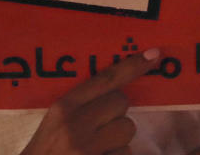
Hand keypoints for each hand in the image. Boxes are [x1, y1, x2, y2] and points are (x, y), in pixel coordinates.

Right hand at [20, 49, 159, 154]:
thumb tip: (117, 93)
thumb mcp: (55, 121)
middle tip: (100, 126)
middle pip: (121, 102)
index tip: (153, 54)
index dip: (131, 66)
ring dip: (119, 139)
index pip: (104, 80)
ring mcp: (88, 149)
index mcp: (64, 107)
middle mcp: (77, 125)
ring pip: (128, 130)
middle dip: (117, 113)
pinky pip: (126, 154)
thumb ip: (80, 104)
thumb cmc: (47, 148)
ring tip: (98, 147)